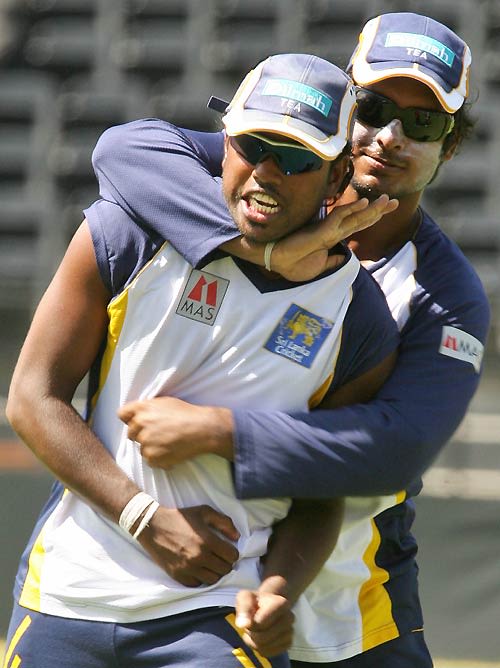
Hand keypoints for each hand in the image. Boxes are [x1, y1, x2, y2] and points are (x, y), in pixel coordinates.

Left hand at [118, 396, 233, 467]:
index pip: (122, 414)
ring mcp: (145, 442)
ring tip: (170, 443)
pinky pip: (150, 461)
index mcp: (142, 408)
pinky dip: (160, 459)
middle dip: (142, 435)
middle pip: (130, 434)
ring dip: (152, 448)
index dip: (129, 419)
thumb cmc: (186, 413)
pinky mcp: (152, 457)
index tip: (138, 423)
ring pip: (141, 449)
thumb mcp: (165, 402)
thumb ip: (147, 407)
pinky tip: (173, 452)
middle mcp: (139, 424)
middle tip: (160, 434)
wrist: (203, 429)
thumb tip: (135, 415)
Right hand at [138, 504, 239, 585]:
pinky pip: (198, 584)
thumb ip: (224, 522)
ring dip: (215, 572)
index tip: (226, 549)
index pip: (232, 556)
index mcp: (208, 541)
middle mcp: (199, 557)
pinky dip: (201, 578)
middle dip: (225, 563)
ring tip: (210, 563)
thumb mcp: (204, 512)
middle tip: (219, 556)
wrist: (153, 526)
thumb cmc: (180, 517)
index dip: (232, 552)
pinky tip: (198, 568)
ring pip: (213, 579)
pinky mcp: (178, 576)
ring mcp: (188, 568)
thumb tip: (237, 537)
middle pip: (225, 569)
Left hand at [235, 577, 293, 656]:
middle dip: (252, 634)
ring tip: (255, 630)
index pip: (259, 623)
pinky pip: (269, 653)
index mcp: (281, 603)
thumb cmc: (255, 601)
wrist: (267, 606)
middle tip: (251, 625)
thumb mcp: (245, 597)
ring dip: (254, 642)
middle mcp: (290, 618)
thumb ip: (244, 608)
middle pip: (262, 638)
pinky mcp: (288, 643)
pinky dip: (260, 649)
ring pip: (264, 647)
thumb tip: (243, 625)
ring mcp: (290, 631)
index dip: (251, 623)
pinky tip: (261, 638)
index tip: (250, 616)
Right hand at [272, 194, 397, 280]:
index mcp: (333, 236)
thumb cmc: (294, 263)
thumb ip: (332, 260)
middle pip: (360, 218)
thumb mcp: (318, 266)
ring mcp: (328, 228)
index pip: (357, 225)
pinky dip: (352, 210)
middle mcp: (333, 230)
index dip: (372, 218)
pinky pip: (339, 217)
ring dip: (371, 209)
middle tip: (394, 202)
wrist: (277, 260)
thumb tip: (343, 257)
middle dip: (378, 211)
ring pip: (354, 216)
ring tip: (387, 200)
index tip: (386, 211)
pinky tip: (364, 204)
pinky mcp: (321, 230)